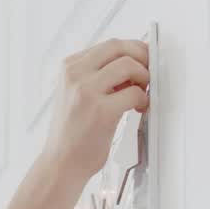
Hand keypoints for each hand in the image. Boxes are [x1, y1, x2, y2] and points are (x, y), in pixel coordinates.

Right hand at [43, 39, 149, 181]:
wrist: (60, 163)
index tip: (143, 61)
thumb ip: (97, 76)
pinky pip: (135, 93)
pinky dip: (144, 100)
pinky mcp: (101, 111)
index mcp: (68, 69)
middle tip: (149, 73)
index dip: (132, 50)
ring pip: (129, 65)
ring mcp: (86, 91)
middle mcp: (74, 75)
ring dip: (144, 77)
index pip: (109, 45)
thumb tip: (132, 64)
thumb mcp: (74, 94)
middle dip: (142, 56)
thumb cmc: (72, 132)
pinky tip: (138, 109)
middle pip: (119, 48)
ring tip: (141, 93)